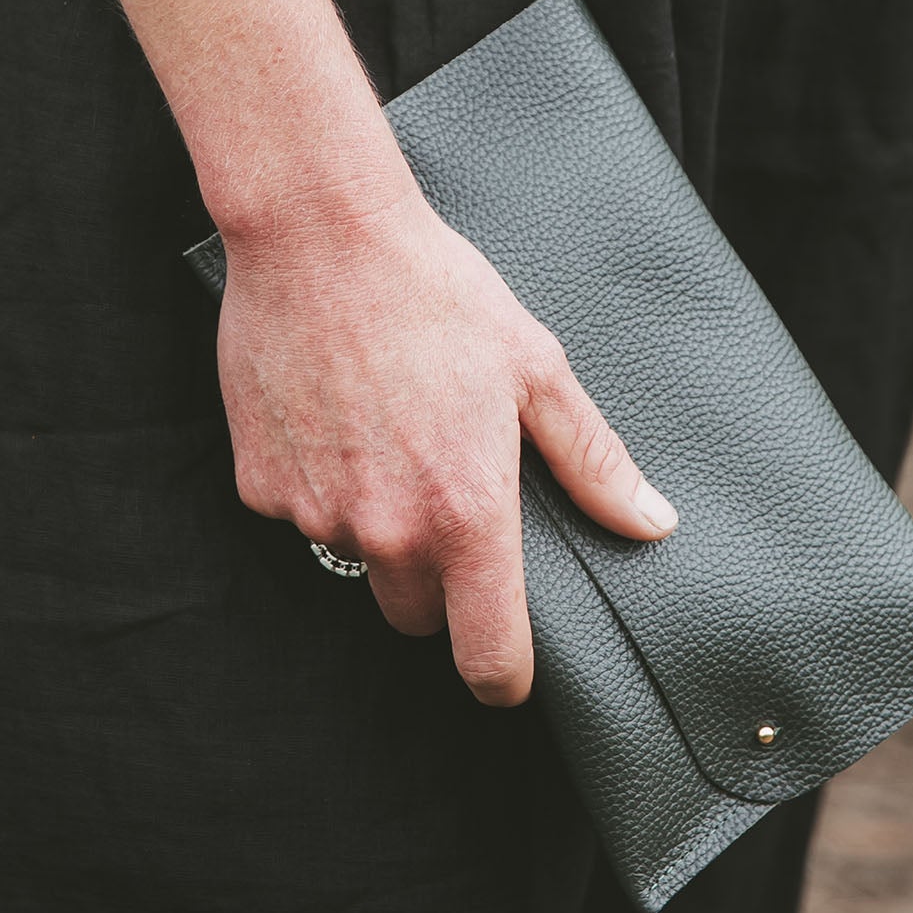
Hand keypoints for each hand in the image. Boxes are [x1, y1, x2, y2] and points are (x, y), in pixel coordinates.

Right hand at [216, 180, 676, 704]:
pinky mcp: (259, 486)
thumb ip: (593, 461)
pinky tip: (338, 414)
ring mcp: (315, 513)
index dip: (505, 677)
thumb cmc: (437, 291)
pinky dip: (321, 484)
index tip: (510, 667)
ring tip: (391, 432)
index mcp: (465, 514)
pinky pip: (301, 515)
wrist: (320, 235)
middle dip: (440, 583)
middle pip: (418, 617)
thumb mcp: (535, 368)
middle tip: (451, 496)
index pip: (487, 659)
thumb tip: (652, 523)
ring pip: (358, 561)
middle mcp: (386, 532)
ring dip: (378, 526)